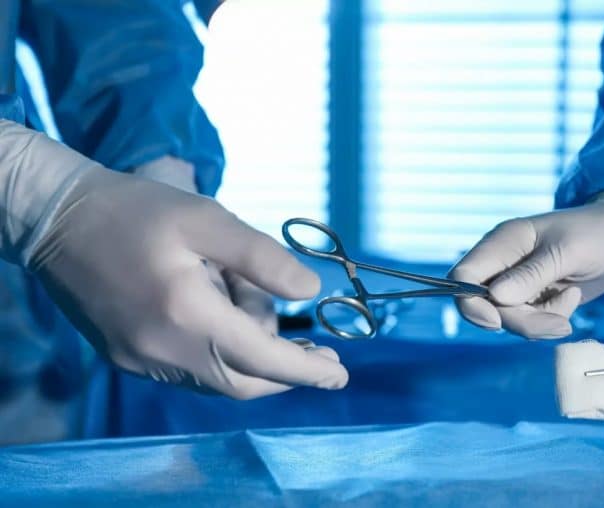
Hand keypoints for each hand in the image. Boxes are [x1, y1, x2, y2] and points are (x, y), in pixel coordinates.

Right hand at [26, 163, 347, 399]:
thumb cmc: (137, 210)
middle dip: (286, 369)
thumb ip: (261, 258)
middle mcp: (163, 351)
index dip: (307, 371)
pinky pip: (190, 372)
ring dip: (249, 352)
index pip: (263, 361)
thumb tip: (311, 293)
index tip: (341, 375)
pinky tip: (218, 309)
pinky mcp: (127, 360)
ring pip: (218, 379)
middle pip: (244, 383)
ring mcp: (141, 362)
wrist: (58, 220)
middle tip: (319, 350)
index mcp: (187, 313)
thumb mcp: (206, 218)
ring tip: (241, 292)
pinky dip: (220, 352)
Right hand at [448, 186, 603, 338]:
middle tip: (558, 323)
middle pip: (485, 306)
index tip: (497, 322)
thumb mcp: (567, 252)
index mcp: (502, 242)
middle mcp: (502, 263)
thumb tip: (497, 297)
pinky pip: (529, 322)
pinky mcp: (532, 298)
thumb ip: (532, 275)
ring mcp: (516, 282)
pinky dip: (550, 319)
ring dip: (540, 322)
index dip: (470, 303)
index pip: (463, 275)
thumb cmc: (597, 234)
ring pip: (508, 318)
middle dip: (521, 320)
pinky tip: (570, 298)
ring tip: (570, 303)